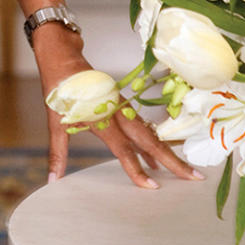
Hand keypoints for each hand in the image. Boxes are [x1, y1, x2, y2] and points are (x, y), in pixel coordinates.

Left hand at [31, 22, 204, 189]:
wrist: (62, 58)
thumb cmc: (58, 89)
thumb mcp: (54, 121)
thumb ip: (58, 153)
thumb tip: (52, 181)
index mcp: (101, 118)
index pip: (123, 149)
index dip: (137, 169)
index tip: (153, 187)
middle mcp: (116, 112)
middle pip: (148, 139)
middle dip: (171, 159)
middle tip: (193, 177)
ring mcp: (121, 107)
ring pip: (148, 132)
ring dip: (165, 151)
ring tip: (182, 171)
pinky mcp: (121, 104)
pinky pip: (140, 126)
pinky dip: (150, 141)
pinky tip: (154, 158)